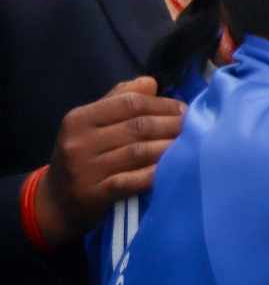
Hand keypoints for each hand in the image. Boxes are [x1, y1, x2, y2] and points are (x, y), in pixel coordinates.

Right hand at [36, 77, 184, 245]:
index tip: (186, 110)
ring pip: (139, 152)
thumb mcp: (90, 124)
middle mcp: (79, 141)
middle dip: (173, 125)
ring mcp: (85, 169)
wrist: (55, 202)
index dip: (163, 105)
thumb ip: (118, 100)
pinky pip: (132, 181)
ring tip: (191, 147)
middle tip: (197, 128)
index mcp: (79, 118)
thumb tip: (150, 82)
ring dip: (170, 149)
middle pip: (139, 126)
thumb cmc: (82, 157)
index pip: (130, 103)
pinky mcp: (94, 194)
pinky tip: (174, 171)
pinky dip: (155, 174)